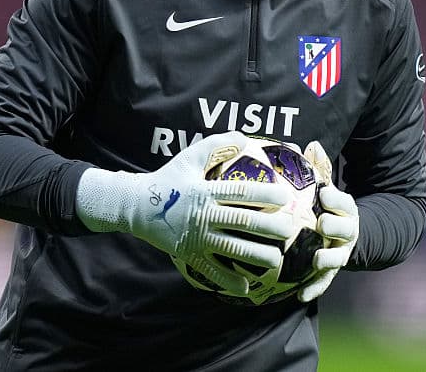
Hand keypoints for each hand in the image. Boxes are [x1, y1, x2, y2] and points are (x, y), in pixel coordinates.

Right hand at [76, 131, 294, 294]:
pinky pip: (211, 270)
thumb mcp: (189, 157)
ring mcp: (196, 237)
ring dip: (255, 255)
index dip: (264, 193)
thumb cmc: (169, 178)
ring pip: (230, 248)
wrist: (136, 205)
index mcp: (205, 190)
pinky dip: (228, 280)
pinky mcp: (189, 254)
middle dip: (267, 226)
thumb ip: (217, 145)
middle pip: (240, 221)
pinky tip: (247, 287)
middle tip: (289, 230)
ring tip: (276, 260)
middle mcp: (203, 215)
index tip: (286, 197)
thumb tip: (244, 138)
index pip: (240, 191)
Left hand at [298, 141, 359, 301]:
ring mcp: (341, 252)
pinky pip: (324, 281)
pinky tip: (300, 296)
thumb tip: (311, 144)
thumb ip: (320, 169)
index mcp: (346, 209)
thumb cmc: (330, 207)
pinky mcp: (331, 271)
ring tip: (316, 259)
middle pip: (345, 228)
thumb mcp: (329, 188)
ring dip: (328, 257)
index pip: (345, 201)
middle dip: (335, 225)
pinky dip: (314, 289)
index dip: (336, 198)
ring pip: (338, 256)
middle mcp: (347, 232)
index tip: (324, 193)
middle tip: (321, 223)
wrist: (354, 236)